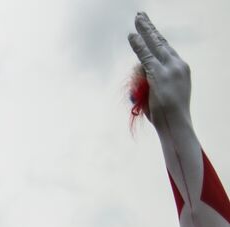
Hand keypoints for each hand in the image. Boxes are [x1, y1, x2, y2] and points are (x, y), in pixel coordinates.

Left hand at [128, 13, 189, 127]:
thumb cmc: (166, 115)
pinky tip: (131, 36)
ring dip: (143, 32)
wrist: (175, 124)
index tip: (150, 29)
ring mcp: (170, 68)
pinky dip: (138, 45)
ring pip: (154, 45)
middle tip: (140, 15)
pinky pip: (145, 56)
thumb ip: (149, 79)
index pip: (167, 49)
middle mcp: (178, 65)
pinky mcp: (159, 74)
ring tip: (137, 19)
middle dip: (150, 28)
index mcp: (181, 69)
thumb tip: (138, 69)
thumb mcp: (159, 93)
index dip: (157, 38)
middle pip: (161, 42)